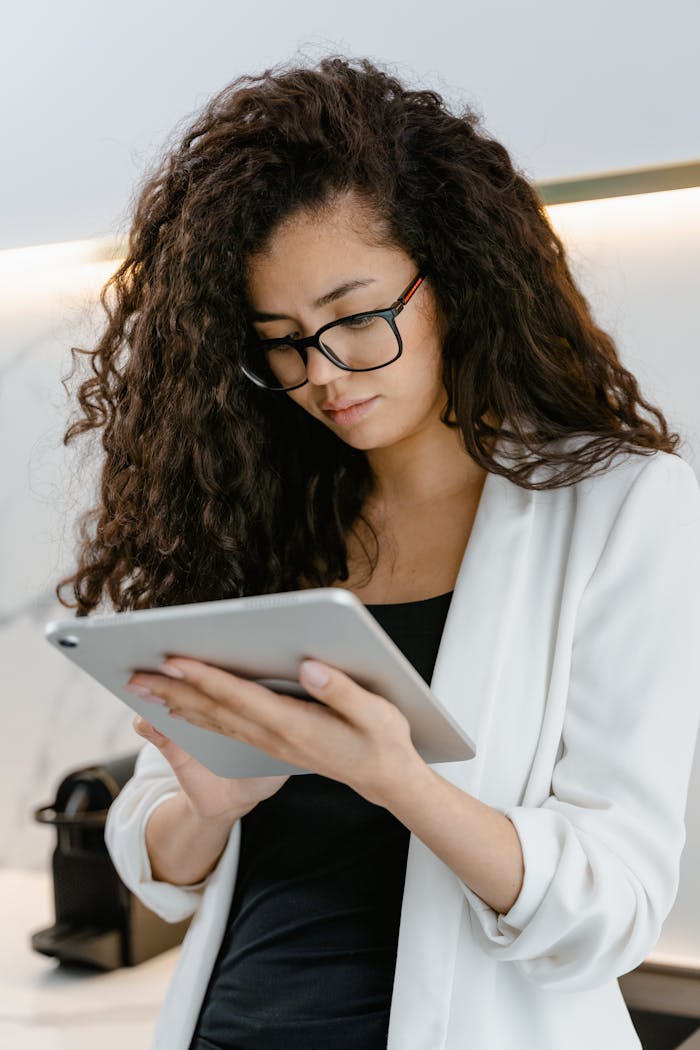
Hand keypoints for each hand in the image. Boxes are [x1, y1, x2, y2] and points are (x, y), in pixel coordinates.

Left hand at [126, 657, 421, 805]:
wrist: (384, 779)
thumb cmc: (382, 741)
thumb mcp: (375, 713)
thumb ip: (342, 690)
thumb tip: (309, 667)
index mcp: (294, 726)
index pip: (240, 697)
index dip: (206, 678)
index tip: (174, 661)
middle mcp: (273, 736)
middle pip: (215, 710)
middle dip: (174, 691)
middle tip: (136, 675)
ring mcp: (270, 744)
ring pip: (214, 722)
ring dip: (177, 704)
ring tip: (146, 689)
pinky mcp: (271, 744)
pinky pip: (224, 729)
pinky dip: (197, 717)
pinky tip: (180, 708)